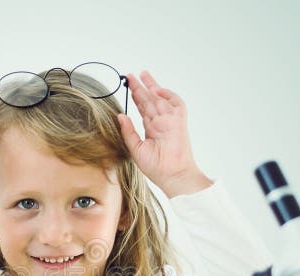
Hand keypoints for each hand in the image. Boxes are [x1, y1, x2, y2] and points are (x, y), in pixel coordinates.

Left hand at [118, 71, 210, 197]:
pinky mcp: (179, 122)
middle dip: (140, 87)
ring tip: (142, 75)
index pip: (142, 108)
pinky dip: (169, 95)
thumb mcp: (135, 148)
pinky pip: (177, 104)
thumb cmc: (156, 167)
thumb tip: (120, 115)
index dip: (135, 96)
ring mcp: (170, 121)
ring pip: (161, 99)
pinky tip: (156, 89)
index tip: (127, 86)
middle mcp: (160, 122)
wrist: (172, 175)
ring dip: (152, 86)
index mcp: (151, 129)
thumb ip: (128, 132)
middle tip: (130, 75)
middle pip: (149, 100)